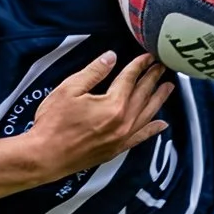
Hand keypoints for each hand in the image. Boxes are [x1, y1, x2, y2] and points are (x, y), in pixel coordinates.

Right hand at [26, 51, 173, 173]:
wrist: (44, 157)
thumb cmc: (53, 123)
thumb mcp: (69, 89)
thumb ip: (93, 72)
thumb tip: (111, 57)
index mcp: (113, 105)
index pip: (130, 79)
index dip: (139, 65)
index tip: (148, 57)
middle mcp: (123, 122)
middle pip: (142, 95)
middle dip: (153, 79)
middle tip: (163, 67)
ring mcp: (121, 138)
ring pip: (147, 115)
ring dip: (159, 99)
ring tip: (168, 88)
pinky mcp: (116, 150)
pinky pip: (140, 138)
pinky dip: (152, 130)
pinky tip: (161, 124)